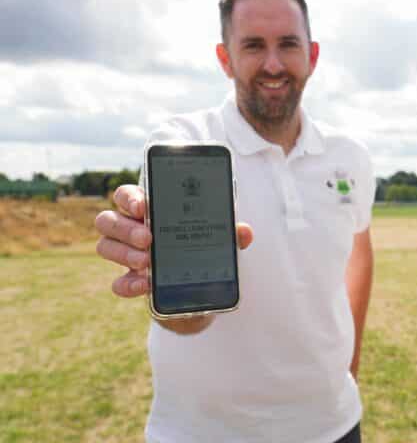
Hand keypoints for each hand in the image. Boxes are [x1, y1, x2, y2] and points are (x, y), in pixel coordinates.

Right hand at [95, 184, 253, 297]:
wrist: (198, 288)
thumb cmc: (201, 248)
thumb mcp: (218, 239)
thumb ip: (229, 233)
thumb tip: (244, 232)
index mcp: (150, 210)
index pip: (127, 195)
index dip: (130, 197)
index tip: (143, 206)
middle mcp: (131, 229)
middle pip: (108, 219)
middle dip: (125, 228)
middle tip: (148, 238)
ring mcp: (127, 255)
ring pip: (105, 246)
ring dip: (123, 253)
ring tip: (147, 261)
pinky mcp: (131, 281)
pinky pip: (117, 283)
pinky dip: (128, 284)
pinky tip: (145, 285)